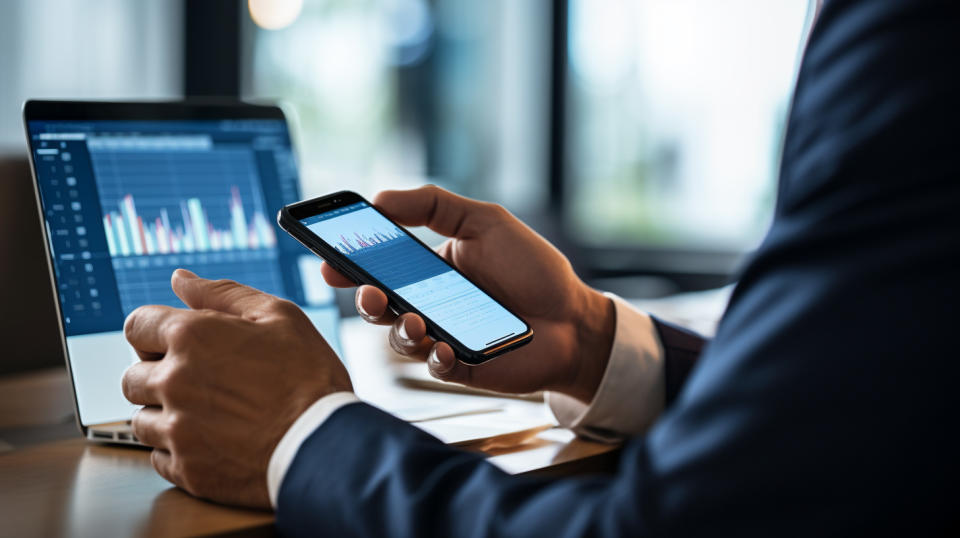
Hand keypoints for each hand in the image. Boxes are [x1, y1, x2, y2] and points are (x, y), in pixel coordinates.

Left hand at [121, 269, 350, 508]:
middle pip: (132, 376)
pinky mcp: (186, 469)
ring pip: (141, 419)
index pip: (136, 326)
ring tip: (210, 414)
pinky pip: (158, 457)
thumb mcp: (279, 317)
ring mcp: (177, 429)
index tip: (177, 344)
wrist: (326, 445)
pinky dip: (178, 449)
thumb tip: (180, 280)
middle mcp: (174, 381)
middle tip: (202, 381)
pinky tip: (213, 440)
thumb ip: (223, 294)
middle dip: (159, 375)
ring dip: (166, 414)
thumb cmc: (309, 378)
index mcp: (192, 337)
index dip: (157, 332)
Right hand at [322, 185, 614, 402]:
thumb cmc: (533, 269)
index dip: (349, 263)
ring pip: (400, 338)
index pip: (379, 264)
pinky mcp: (460, 366)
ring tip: (417, 321)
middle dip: (366, 300)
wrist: (574, 318)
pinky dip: (435, 357)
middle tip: (370, 293)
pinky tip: (446, 347)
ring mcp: (442, 337)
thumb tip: (379, 197)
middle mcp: (429, 303)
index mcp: (429, 268)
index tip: (330, 258)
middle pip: (379, 304)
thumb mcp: (485, 222)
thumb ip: (434, 205)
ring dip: (401, 330)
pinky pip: (433, 366)